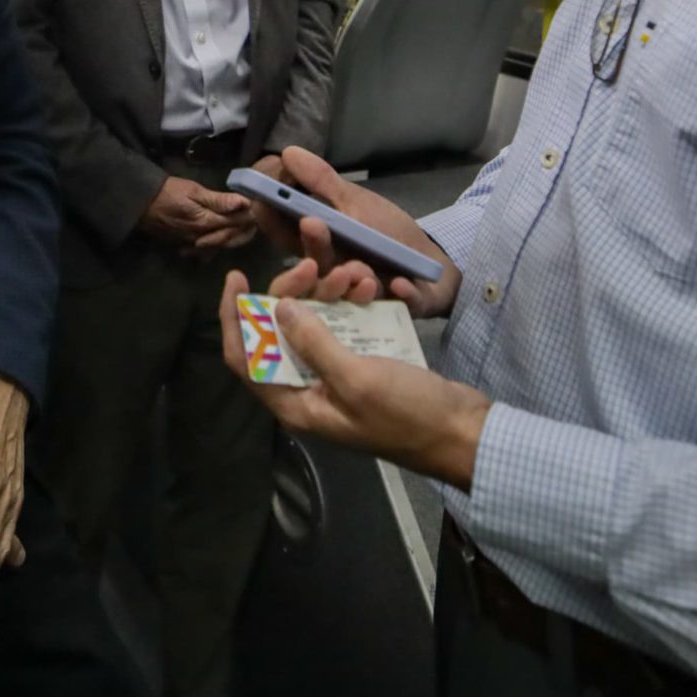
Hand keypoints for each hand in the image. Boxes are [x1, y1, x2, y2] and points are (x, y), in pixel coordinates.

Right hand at [140, 176, 255, 253]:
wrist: (141, 204)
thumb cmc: (169, 192)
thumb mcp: (194, 190)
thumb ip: (219, 200)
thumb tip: (244, 203)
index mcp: (206, 223)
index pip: (236, 222)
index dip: (250, 216)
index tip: (260, 209)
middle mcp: (202, 239)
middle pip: (231, 238)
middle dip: (246, 230)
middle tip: (257, 222)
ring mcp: (194, 246)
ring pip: (221, 246)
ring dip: (235, 238)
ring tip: (245, 229)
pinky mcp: (186, 247)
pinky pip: (207, 251)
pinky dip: (218, 245)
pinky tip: (223, 240)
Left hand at [216, 259, 492, 488]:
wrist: (462, 432)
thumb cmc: (407, 414)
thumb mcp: (356, 378)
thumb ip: (313, 343)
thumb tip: (277, 309)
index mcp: (296, 404)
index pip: (245, 359)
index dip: (234, 319)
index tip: (236, 277)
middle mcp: (309, 391)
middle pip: (281, 334)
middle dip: (293, 293)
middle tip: (314, 264)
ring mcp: (337, 377)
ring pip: (316, 324)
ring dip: (329, 294)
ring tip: (356, 272)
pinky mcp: (364, 365)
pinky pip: (345, 327)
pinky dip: (353, 305)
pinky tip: (371, 286)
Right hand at [245, 146, 459, 318]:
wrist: (433, 263)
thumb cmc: (387, 232)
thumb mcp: (355, 202)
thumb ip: (322, 183)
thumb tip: (287, 152)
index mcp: (319, 246)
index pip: (285, 236)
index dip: (272, 222)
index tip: (266, 204)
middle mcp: (333, 274)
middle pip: (312, 267)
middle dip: (314, 247)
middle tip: (313, 223)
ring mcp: (363, 294)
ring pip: (348, 292)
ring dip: (353, 276)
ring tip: (363, 270)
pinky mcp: (395, 306)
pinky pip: (395, 302)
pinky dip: (399, 292)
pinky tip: (400, 284)